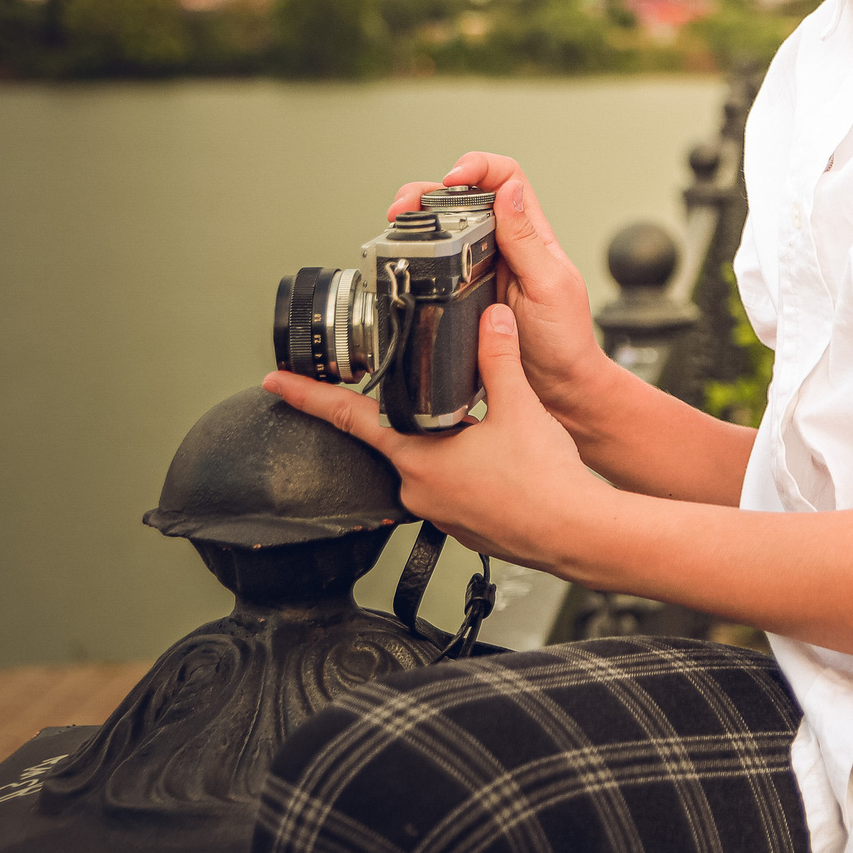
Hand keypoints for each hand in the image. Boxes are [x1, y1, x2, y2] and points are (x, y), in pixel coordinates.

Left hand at [265, 304, 609, 572]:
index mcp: (420, 457)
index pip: (351, 418)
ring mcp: (441, 513)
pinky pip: (456, 490)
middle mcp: (420, 490)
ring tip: (498, 441)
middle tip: (464, 412)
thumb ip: (497, 358)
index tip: (277, 383)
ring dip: (455, 447)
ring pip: (433, 465)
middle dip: (426, 420)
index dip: (310, 397)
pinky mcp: (465, 526)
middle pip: (403, 440)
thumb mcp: (518, 405)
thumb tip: (490, 320)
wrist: (575, 531)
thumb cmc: (544, 480)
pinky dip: (474, 472)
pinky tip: (505, 466)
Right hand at [393, 152, 610, 424]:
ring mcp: (478, 270)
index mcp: (530, 235)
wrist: (558, 390)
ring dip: (415, 218)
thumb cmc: (565, 339)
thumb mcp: (550, 286)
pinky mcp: (459, 295)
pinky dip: (413, 254)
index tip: (452, 178)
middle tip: (403, 207)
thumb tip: (508, 190)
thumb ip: (527, 240)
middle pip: (461, 197)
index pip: (505, 178)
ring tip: (395, 225)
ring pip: (442, 227)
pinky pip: (433, 265)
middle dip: (428, 190)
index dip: (478, 167)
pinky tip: (400, 258)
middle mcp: (502, 246)